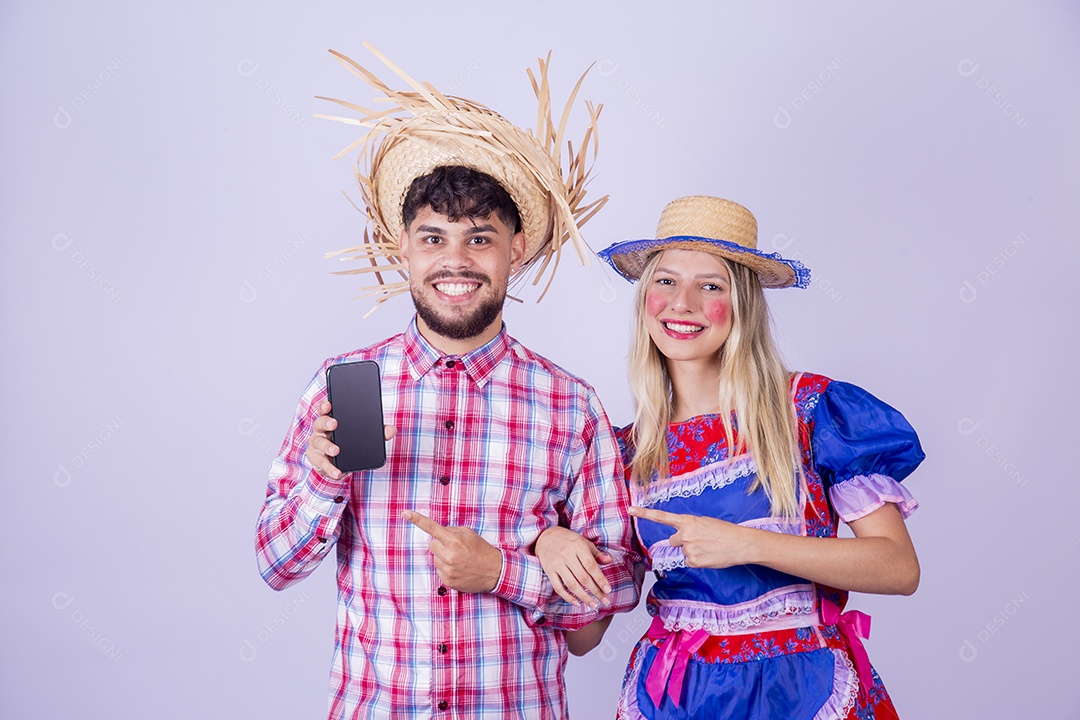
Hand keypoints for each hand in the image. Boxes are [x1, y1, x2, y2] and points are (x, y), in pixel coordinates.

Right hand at [305, 401, 395, 480]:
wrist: (336, 464)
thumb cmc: (348, 444)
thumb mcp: (360, 436)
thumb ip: (376, 432)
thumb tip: (392, 430)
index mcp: (330, 420)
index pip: (325, 409)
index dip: (325, 405)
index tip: (330, 404)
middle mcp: (320, 430)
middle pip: (319, 423)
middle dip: (326, 422)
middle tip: (334, 424)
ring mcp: (316, 445)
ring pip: (319, 443)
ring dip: (327, 447)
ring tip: (336, 450)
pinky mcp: (316, 460)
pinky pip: (322, 464)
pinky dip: (330, 469)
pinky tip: (338, 472)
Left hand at [403, 510, 502, 592]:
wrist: (494, 571)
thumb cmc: (481, 550)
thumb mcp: (469, 534)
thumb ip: (451, 531)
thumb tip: (437, 533)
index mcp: (454, 541)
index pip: (432, 528)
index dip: (417, 520)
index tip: (405, 513)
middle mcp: (448, 555)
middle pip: (432, 545)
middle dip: (441, 544)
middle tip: (455, 548)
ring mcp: (447, 570)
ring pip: (435, 558)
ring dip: (443, 557)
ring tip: (459, 560)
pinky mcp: (447, 581)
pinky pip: (439, 570)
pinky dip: (446, 568)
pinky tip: (459, 569)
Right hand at [535, 527, 612, 607]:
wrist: (545, 536)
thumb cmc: (568, 540)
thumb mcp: (583, 542)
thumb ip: (596, 553)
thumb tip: (609, 560)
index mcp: (578, 546)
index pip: (591, 566)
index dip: (600, 579)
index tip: (608, 590)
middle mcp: (567, 555)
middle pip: (583, 577)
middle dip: (595, 591)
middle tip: (605, 601)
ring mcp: (557, 564)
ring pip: (572, 584)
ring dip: (584, 597)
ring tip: (593, 605)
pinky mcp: (549, 571)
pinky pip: (558, 587)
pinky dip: (567, 597)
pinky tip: (577, 603)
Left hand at [629, 506, 751, 568]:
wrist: (740, 543)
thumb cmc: (725, 531)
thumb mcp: (704, 522)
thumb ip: (689, 528)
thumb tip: (682, 539)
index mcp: (687, 521)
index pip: (661, 517)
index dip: (644, 513)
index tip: (630, 509)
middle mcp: (684, 534)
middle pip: (673, 541)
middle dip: (683, 542)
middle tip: (701, 541)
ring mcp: (688, 549)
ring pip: (683, 552)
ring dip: (693, 551)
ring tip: (709, 548)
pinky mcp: (693, 561)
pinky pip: (690, 562)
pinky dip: (699, 560)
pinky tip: (709, 556)